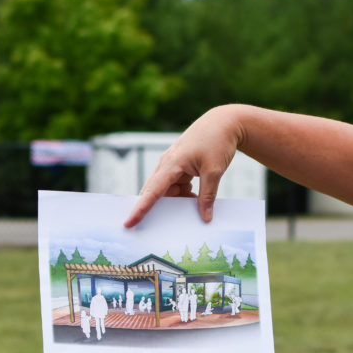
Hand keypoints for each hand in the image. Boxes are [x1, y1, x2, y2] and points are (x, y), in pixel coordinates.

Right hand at [123, 106, 241, 227]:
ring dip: (176, 203)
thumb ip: (207, 196)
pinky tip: (195, 201)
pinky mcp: (180, 167)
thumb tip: (205, 217)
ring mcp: (172, 166)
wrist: (224, 122)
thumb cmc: (217, 142)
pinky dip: (184, 195)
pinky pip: (176, 187)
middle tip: (150, 230)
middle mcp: (167, 165)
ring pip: (167, 192)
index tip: (128, 222)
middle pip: (155, 193)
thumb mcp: (214, 171)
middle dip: (152, 210)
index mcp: (171, 164)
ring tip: (186, 214)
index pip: (152, 191)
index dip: (140, 209)